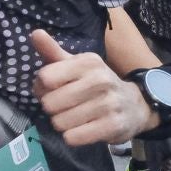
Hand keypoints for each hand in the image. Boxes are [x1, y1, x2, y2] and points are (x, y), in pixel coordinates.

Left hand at [30, 29, 156, 146]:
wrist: (134, 105)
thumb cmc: (96, 84)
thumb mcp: (77, 66)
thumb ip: (53, 52)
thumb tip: (35, 33)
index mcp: (88, 62)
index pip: (45, 78)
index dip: (42, 87)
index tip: (54, 88)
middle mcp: (100, 79)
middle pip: (49, 103)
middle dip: (52, 108)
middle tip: (65, 106)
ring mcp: (108, 104)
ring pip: (59, 122)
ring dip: (62, 124)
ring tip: (75, 118)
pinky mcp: (112, 126)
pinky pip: (72, 138)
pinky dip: (73, 137)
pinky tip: (83, 129)